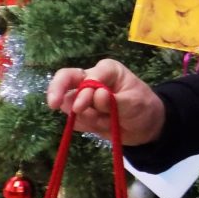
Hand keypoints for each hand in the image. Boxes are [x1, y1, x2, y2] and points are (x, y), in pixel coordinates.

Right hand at [46, 58, 164, 146]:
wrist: (145, 126)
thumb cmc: (143, 106)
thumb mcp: (134, 103)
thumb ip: (114, 100)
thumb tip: (97, 94)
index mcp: (106, 70)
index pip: (87, 77)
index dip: (82, 92)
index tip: (81, 107)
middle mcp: (91, 79)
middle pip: (65, 78)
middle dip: (57, 90)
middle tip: (53, 104)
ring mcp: (84, 96)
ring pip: (70, 105)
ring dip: (87, 118)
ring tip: (109, 122)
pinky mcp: (82, 113)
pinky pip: (75, 121)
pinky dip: (88, 127)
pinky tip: (103, 125)